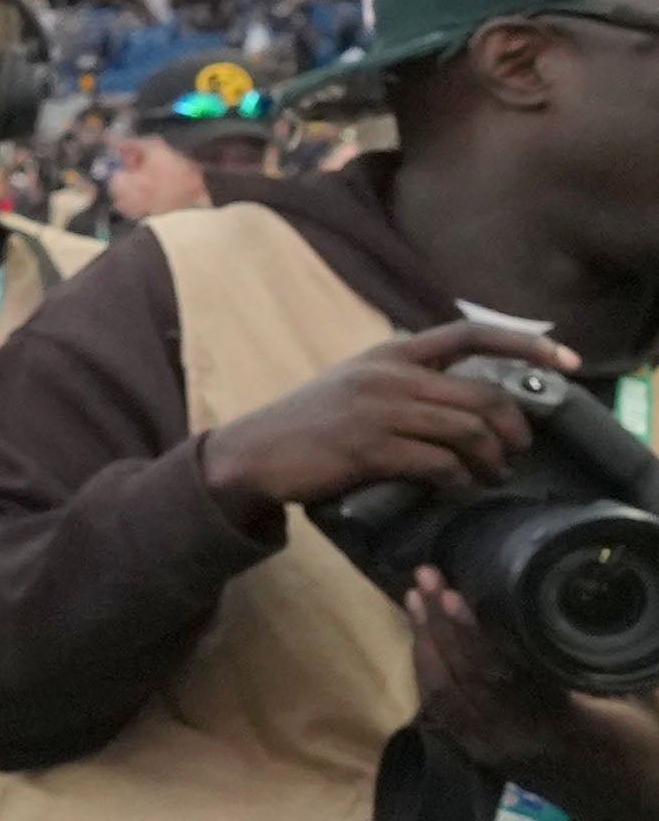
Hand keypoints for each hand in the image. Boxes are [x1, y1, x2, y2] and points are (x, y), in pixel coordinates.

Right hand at [197, 320, 560, 528]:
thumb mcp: (359, 385)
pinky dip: (457, 479)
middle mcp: (388, 374)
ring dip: (490, 460)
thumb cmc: (310, 425)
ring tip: (491, 476)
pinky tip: (455, 487)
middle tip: (518, 451)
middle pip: (482, 394)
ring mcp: (378, 411)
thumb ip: (407, 383)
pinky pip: (437, 463)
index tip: (568, 360)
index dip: (526, 343)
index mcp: (390, 353)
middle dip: (514, 427)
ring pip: (467, 431)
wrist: (253, 453)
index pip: (470, 333)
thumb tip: (469, 404)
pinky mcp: (368, 448)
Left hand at [407, 574, 658, 820]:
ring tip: (414, 597)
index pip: (502, 673)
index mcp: (559, 723)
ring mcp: (496, 751)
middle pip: (462, 678)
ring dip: (424, 644)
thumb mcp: (640, 700)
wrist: (636, 810)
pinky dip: (427, 674)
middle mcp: (517, 739)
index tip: (449, 593)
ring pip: (444, 695)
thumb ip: (601, 660)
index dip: (471, 633)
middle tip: (423, 575)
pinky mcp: (486, 757)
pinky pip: (444, 714)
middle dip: (436, 625)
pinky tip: (422, 640)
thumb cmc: (646, 748)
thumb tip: (582, 603)